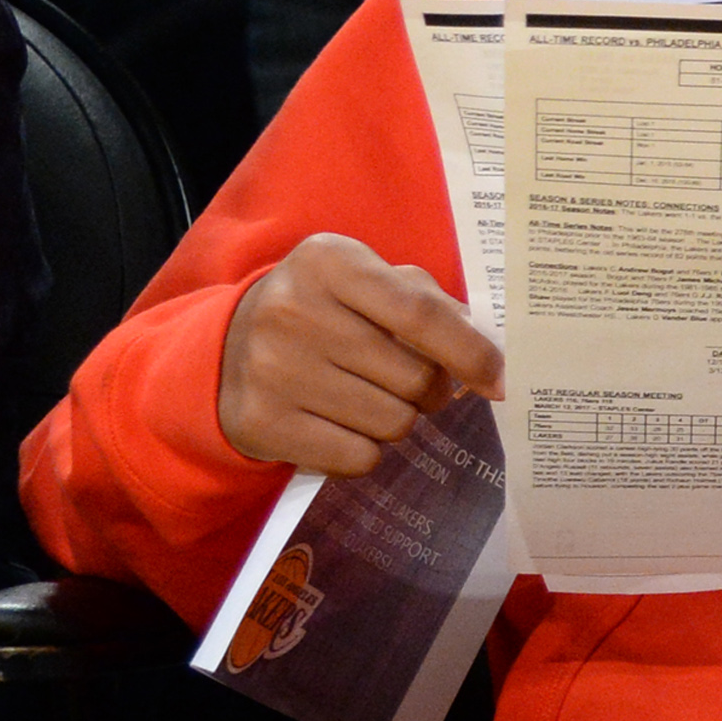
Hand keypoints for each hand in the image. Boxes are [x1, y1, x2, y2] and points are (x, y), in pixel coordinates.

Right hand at [218, 231, 503, 476]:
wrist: (223, 350)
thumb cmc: (323, 311)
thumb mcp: (367, 283)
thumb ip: (430, 304)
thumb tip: (490, 357)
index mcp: (330, 263)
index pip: (421, 315)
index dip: (471, 353)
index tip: (498, 380)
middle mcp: (294, 311)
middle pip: (414, 377)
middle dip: (431, 390)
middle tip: (413, 383)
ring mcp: (272, 370)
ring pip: (392, 422)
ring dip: (398, 420)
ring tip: (370, 399)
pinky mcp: (260, 422)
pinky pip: (356, 457)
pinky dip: (364, 450)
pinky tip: (342, 426)